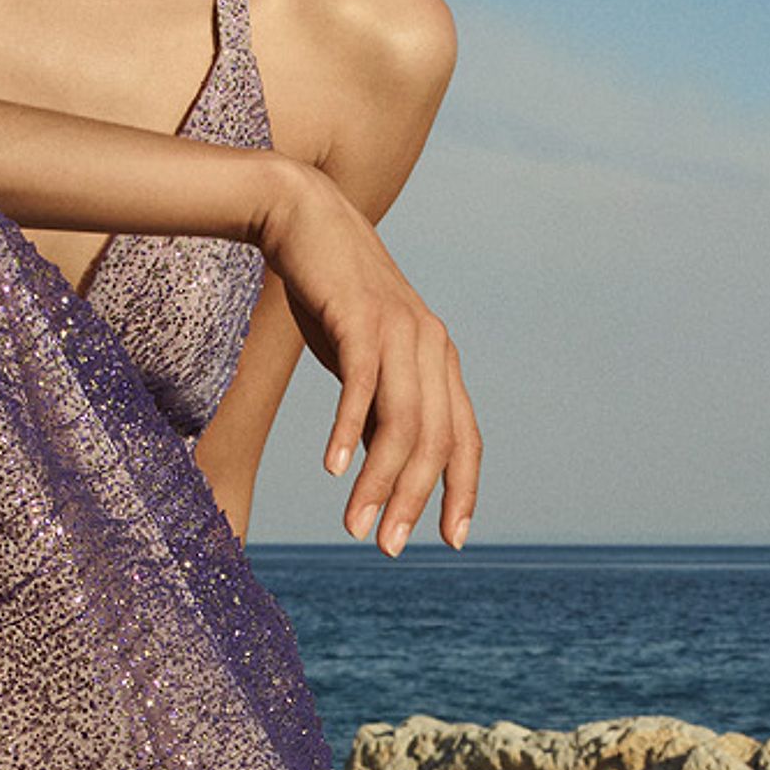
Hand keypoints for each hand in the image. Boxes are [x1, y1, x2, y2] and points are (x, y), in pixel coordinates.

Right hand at [259, 161, 480, 552]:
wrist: (304, 220)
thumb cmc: (333, 299)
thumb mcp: (365, 362)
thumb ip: (381, 410)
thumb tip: (382, 471)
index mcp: (440, 362)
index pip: (465, 439)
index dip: (462, 491)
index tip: (453, 539)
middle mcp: (432, 347)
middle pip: (435, 441)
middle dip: (413, 502)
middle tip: (388, 549)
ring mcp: (401, 331)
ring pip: (402, 422)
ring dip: (378, 482)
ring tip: (356, 527)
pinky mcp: (361, 318)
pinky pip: (362, 384)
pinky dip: (349, 429)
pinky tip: (335, 469)